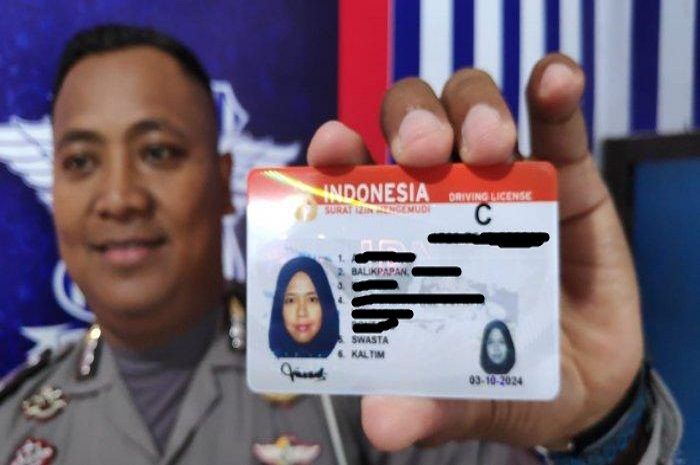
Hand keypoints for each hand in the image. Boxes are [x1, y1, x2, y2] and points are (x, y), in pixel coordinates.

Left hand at [306, 53, 642, 449]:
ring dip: (474, 107)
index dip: (337, 153)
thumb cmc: (502, 380)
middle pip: (412, 126)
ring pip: (474, 109)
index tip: (335, 148)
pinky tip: (555, 80)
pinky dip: (553, 92)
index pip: (355, 178)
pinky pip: (558, 122)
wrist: (587, 388)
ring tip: (491, 142)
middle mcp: (442, 198)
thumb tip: (382, 423)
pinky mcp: (566, 177)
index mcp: (399, 238)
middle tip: (426, 152)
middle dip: (412, 123)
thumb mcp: (466, 396)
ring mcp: (502, 181)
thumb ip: (430, 404)